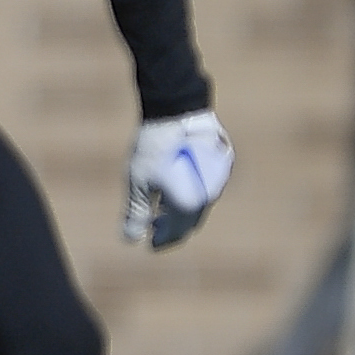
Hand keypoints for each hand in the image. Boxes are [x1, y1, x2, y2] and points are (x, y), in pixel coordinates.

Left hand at [123, 110, 232, 248]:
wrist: (177, 110)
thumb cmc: (153, 147)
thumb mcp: (138, 182)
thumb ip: (137, 212)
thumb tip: (131, 239)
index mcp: (189, 203)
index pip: (178, 231)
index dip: (164, 240)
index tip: (151, 244)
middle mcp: (210, 195)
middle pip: (192, 220)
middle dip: (173, 227)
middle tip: (154, 228)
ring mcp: (219, 179)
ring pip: (201, 203)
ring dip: (183, 210)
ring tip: (162, 209)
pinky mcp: (223, 164)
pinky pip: (208, 186)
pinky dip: (193, 192)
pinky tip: (177, 187)